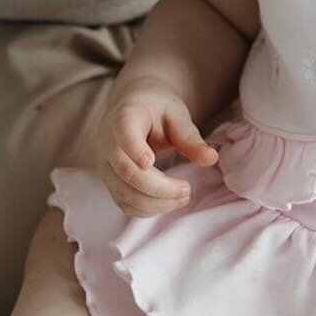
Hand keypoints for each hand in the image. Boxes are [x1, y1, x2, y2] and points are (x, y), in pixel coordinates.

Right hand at [97, 77, 218, 216]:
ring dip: (156, 203)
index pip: (123, 133)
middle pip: (128, 173)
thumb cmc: (156, 107)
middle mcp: (107, 143)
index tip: (151, 162)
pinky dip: (146, 209)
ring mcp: (105, 165)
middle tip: (187, 189)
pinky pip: (124, 203)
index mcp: (124, 117)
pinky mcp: (109, 181)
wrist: (133, 105)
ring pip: (125, 194)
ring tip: (183, 196)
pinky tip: (168, 202)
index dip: (134, 149)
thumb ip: (190, 136)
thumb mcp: (176, 114)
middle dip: (160, 188)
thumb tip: (211, 158)